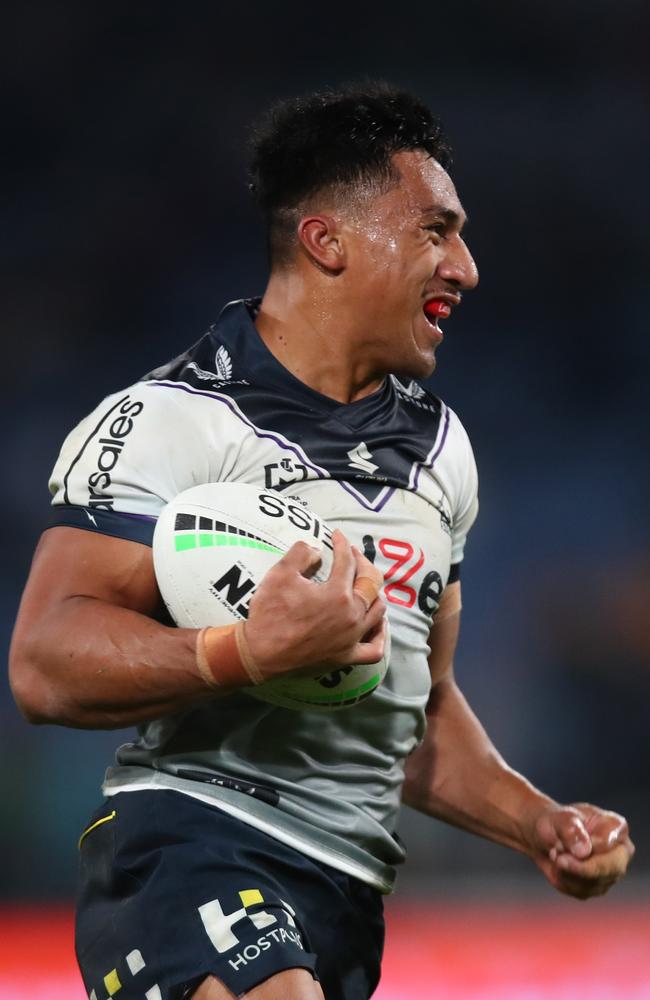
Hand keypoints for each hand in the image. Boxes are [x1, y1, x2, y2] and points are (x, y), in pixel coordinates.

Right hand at [243, 529, 385, 680]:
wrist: (259, 654)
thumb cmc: (270, 614)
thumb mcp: (280, 574)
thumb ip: (301, 554)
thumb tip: (317, 551)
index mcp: (338, 593)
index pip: (347, 561)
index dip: (342, 544)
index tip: (337, 535)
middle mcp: (352, 615)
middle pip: (371, 583)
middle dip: (363, 563)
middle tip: (352, 554)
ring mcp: (351, 638)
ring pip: (377, 611)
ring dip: (374, 593)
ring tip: (364, 585)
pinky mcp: (346, 657)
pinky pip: (374, 649)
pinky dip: (379, 635)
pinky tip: (376, 625)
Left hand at [531, 801, 633, 898]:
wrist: (547, 835)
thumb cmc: (557, 822)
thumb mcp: (559, 819)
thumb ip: (571, 831)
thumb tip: (584, 851)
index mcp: (617, 827)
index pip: (609, 844)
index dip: (583, 848)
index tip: (559, 846)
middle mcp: (620, 853)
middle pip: (607, 870)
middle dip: (577, 867)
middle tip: (556, 859)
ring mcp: (611, 873)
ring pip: (592, 884)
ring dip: (566, 872)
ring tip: (554, 854)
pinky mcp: (597, 888)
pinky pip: (581, 892)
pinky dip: (563, 880)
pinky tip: (557, 866)